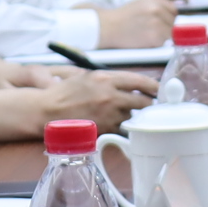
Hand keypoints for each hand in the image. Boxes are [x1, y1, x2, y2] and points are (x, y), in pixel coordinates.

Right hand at [36, 66, 158, 127]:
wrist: (47, 111)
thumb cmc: (66, 92)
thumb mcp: (88, 76)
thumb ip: (111, 79)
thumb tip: (133, 84)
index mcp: (106, 78)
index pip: (141, 81)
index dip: (154, 87)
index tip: (160, 89)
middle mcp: (110, 96)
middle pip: (143, 101)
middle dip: (148, 104)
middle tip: (149, 105)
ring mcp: (108, 114)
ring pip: (132, 116)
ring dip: (131, 115)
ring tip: (119, 113)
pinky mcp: (105, 129)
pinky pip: (121, 128)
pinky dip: (121, 126)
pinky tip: (113, 123)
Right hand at [94, 0, 178, 48]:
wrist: (107, 27)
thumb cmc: (124, 17)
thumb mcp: (142, 4)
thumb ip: (159, 8)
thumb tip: (177, 19)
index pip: (174, 10)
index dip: (169, 19)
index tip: (161, 24)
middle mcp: (157, 8)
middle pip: (175, 22)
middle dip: (167, 28)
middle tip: (151, 31)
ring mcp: (157, 22)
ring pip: (171, 33)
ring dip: (163, 37)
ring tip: (147, 35)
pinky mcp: (155, 35)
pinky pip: (164, 42)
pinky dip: (157, 44)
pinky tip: (144, 40)